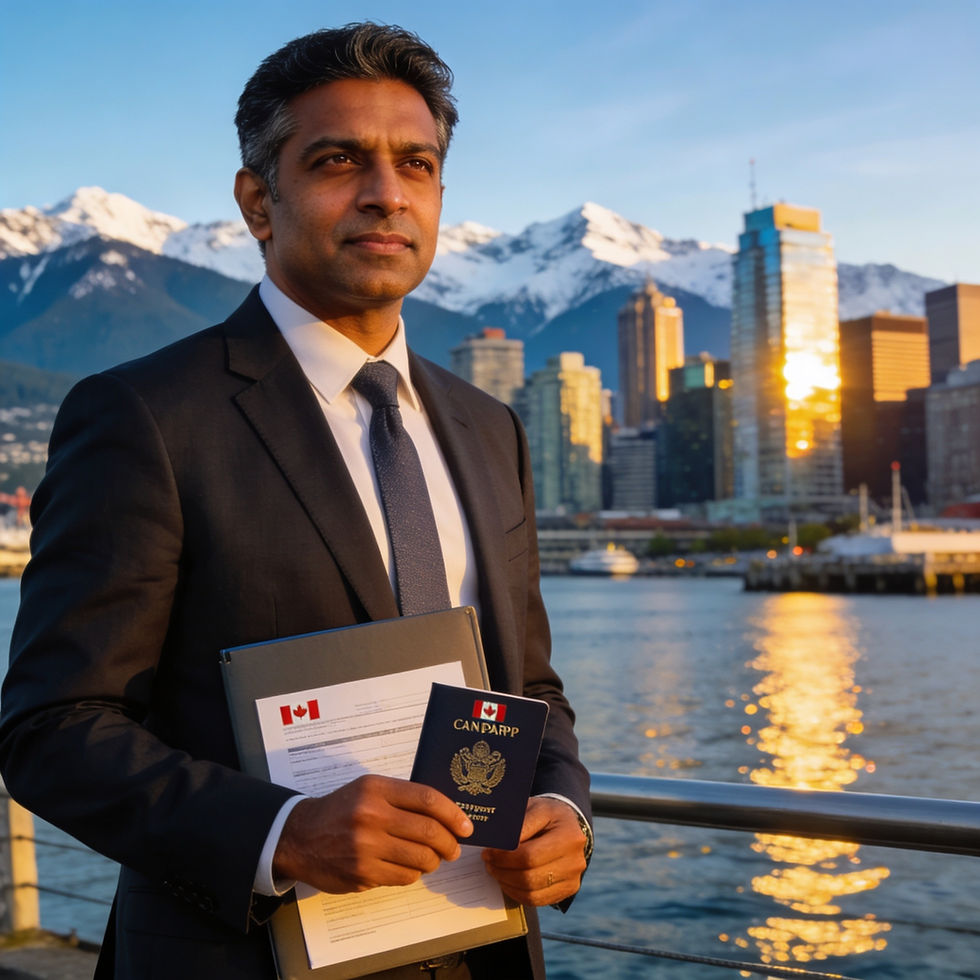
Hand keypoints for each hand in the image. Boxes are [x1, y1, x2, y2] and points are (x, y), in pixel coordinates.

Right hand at [272, 775, 473, 892]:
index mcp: (377, 789)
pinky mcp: (362, 874)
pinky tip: (409, 868)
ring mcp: (366, 847)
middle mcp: (372, 816)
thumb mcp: (368, 790)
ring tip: (433, 859)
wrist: (300, 836)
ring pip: (420, 859)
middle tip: (454, 848)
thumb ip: (402, 797)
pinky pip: (404, 877)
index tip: (466, 826)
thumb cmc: (342, 810)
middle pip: (429, 831)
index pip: (427, 799)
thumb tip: (445, 814)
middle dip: (449, 843)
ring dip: (434, 861)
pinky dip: (414, 874)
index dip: (453, 814)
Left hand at [481, 797, 586, 905]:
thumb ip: (518, 826)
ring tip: (495, 870)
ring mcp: (573, 877)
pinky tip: (507, 880)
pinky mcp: (568, 890)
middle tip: (488, 861)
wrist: (569, 825)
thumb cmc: (548, 815)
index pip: (529, 855)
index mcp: (568, 835)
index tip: (489, 851)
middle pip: (530, 876)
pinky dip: (516, 893)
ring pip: (531, 891)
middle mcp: (575, 859)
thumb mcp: (535, 809)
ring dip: (507, 882)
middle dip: (502, 870)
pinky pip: (536, 900)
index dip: (504, 857)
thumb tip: (498, 845)